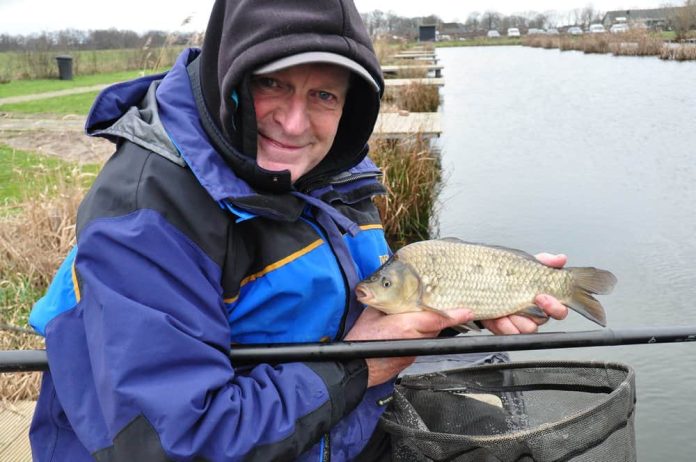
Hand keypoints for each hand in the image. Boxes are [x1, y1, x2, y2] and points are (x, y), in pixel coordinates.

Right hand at [345, 306, 473, 386]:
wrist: (355, 369)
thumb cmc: (359, 340)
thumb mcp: (371, 313)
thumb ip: (386, 302)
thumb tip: (394, 294)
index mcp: (405, 325)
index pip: (436, 319)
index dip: (454, 315)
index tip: (468, 311)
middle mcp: (414, 339)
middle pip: (435, 326)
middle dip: (440, 315)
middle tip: (447, 304)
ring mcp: (413, 351)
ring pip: (429, 335)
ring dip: (428, 325)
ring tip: (421, 315)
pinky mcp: (410, 358)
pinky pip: (421, 342)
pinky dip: (419, 334)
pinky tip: (408, 329)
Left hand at [481, 253, 568, 334]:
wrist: (483, 279)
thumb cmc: (509, 273)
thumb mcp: (525, 264)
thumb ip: (544, 261)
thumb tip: (561, 259)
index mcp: (544, 300)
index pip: (559, 310)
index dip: (555, 307)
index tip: (541, 297)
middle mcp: (534, 313)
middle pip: (541, 322)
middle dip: (533, 316)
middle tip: (523, 305)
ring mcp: (519, 322)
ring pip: (525, 329)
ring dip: (516, 321)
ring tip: (507, 312)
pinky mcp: (504, 328)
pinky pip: (506, 333)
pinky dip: (501, 326)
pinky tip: (497, 318)